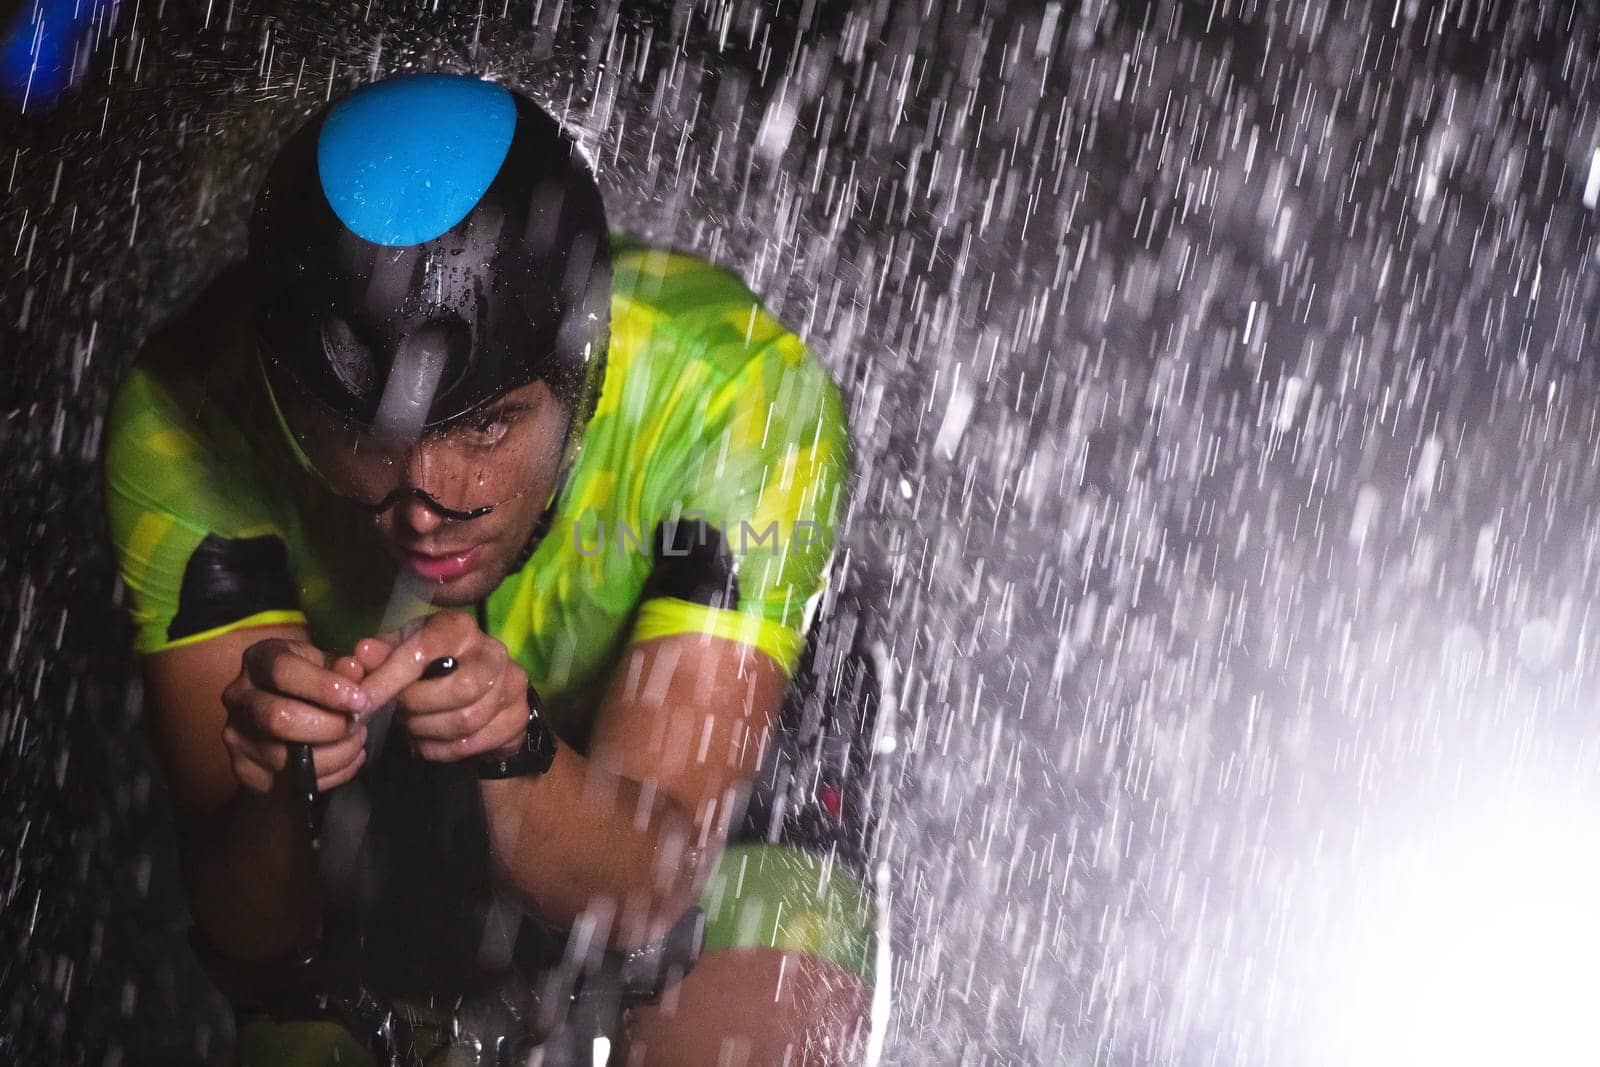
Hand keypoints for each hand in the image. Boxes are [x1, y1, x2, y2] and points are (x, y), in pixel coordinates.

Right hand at [221, 637, 371, 793]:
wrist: (292, 718)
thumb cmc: (318, 683)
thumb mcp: (338, 664)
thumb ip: (355, 664)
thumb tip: (354, 669)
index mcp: (260, 659)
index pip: (283, 671)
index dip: (324, 687)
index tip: (360, 700)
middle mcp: (239, 696)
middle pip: (280, 718)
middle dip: (331, 727)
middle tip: (359, 725)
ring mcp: (237, 735)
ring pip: (286, 758)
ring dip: (336, 754)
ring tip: (356, 741)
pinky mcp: (244, 770)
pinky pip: (290, 782)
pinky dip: (332, 775)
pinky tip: (348, 760)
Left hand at [353, 610, 528, 763]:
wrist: (481, 693)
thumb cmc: (432, 668)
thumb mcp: (401, 653)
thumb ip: (379, 656)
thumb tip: (361, 654)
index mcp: (459, 628)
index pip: (423, 652)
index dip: (389, 680)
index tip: (361, 704)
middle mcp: (492, 651)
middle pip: (459, 690)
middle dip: (419, 709)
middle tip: (400, 713)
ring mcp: (512, 684)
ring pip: (466, 721)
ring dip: (428, 730)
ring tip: (414, 724)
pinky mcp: (518, 717)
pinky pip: (473, 744)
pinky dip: (441, 749)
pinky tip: (431, 739)